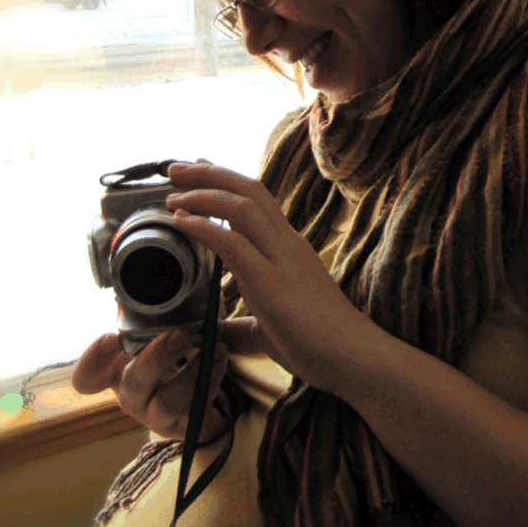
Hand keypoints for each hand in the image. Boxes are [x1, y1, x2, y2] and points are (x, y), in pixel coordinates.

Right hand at [73, 327, 241, 441]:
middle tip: (180, 335)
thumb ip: (156, 322)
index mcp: (117, 373)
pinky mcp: (183, 427)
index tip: (112, 338)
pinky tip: (220, 358)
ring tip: (215, 348)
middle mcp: (132, 396)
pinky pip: (195, 407)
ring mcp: (156, 415)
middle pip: (134, 382)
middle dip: (157, 357)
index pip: (88, 377)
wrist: (198, 400)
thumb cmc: (172, 361)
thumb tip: (177, 290)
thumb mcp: (157, 339)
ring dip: (193, 371)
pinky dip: (210, 380)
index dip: (94, 360)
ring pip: (167, 401)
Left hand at [163, 160, 382, 394]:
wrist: (354, 358)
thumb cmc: (322, 345)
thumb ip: (243, 327)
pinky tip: (181, 222)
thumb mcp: (272, 329)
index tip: (201, 170)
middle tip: (177, 168)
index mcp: (290, 250)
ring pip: (241, 207)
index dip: (227, 181)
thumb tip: (219, 334)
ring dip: (202, 194)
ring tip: (173, 194)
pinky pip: (233, 243)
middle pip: (249, 190)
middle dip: (210, 175)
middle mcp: (288, 245)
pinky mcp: (272, 282)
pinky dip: (204, 227)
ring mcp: (282, 260)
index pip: (258, 202)